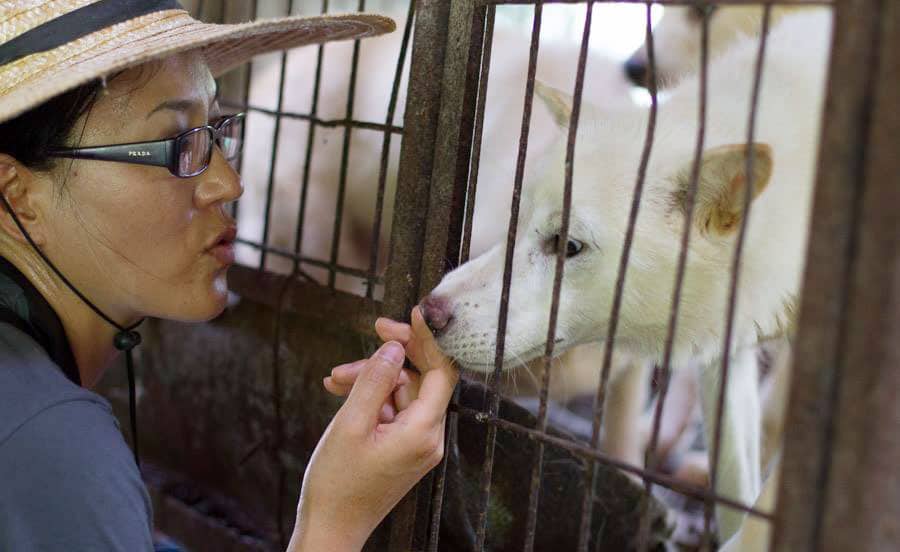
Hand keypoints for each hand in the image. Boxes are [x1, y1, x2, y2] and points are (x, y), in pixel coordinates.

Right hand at [289, 307, 457, 550]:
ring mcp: (417, 443)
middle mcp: (429, 437)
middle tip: (370, 334)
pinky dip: (371, 399)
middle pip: (420, 378)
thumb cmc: (338, 483)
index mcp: (423, 431)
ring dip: (372, 379)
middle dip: (389, 359)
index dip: (430, 339)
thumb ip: (375, 380)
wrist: (330, 528)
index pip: (443, 372)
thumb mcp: (350, 423)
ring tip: (335, 380)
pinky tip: (342, 392)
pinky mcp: (404, 448)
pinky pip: (394, 410)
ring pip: (402, 392)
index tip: (416, 312)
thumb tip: (395, 346)